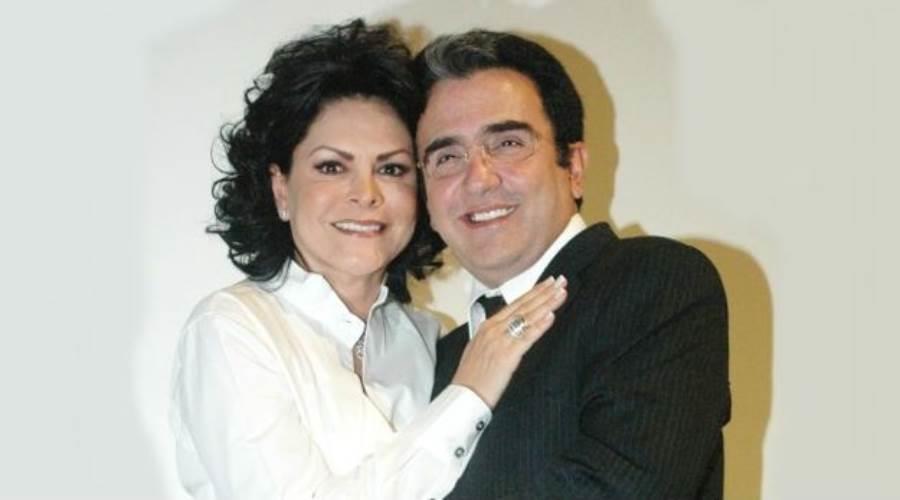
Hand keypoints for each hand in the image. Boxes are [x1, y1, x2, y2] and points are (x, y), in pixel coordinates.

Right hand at [451, 276, 567, 408]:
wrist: (464, 393)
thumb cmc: (471, 375)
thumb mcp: (478, 347)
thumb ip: (491, 334)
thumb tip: (501, 327)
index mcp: (487, 325)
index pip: (515, 304)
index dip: (533, 292)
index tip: (547, 283)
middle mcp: (494, 328)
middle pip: (524, 306)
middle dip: (544, 292)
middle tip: (560, 281)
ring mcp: (501, 340)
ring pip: (528, 317)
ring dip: (547, 303)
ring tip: (561, 293)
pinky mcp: (508, 354)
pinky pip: (527, 337)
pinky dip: (540, 325)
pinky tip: (551, 316)